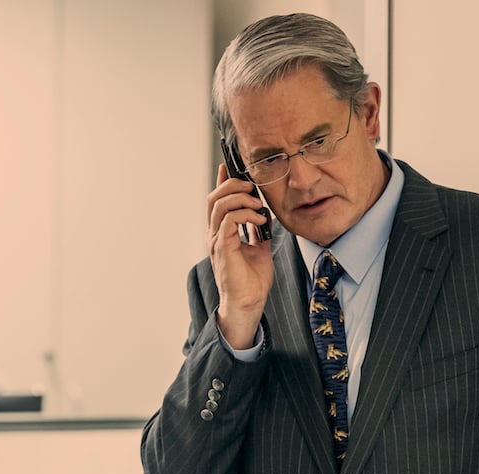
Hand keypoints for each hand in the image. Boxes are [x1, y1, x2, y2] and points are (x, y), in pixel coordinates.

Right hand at [207, 162, 274, 348]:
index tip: (230, 167)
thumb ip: (258, 230)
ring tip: (258, 204)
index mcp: (221, 233)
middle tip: (252, 187)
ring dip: (241, 198)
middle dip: (233, 185)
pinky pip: (229, 219)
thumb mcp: (259, 248)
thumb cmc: (252, 280)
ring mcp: (216, 240)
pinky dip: (246, 213)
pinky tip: (259, 219)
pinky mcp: (222, 247)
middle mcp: (214, 234)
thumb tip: (265, 214)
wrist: (249, 302)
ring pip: (220, 204)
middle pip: (214, 197)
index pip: (217, 201)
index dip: (222, 181)